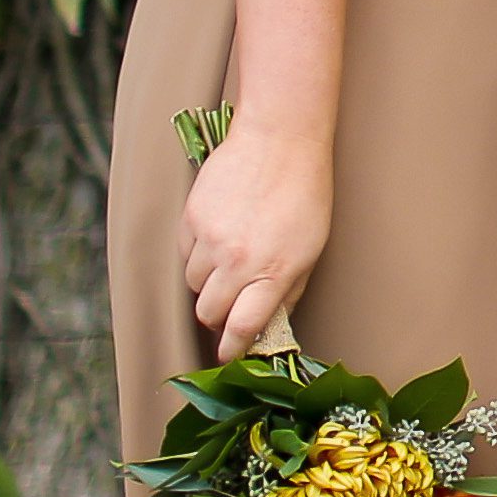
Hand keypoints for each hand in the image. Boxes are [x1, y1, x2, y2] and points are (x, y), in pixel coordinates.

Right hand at [180, 113, 333, 358]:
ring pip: (193, 285)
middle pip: (209, 312)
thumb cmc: (306, 194)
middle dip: (218, 318)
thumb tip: (270, 323)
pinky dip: (197, 254)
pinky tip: (218, 236)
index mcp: (274, 271)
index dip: (232, 349)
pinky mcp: (191, 220)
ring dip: (208, 284)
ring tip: (229, 262)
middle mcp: (238, 261)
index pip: (243, 328)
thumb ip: (288, 291)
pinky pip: (184, 254)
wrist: (280, 140)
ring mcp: (211, 240)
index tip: (228, 356)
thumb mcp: (311, 249)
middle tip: (228, 309)